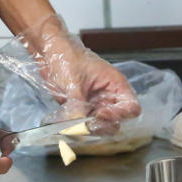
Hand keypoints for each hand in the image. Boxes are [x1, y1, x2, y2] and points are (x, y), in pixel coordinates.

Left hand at [23, 15, 140, 133]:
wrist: (50, 52)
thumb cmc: (66, 56)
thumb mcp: (73, 82)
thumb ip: (77, 106)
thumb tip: (78, 127)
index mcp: (115, 84)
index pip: (131, 107)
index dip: (119, 115)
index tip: (100, 114)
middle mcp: (108, 96)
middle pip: (117, 121)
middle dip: (103, 126)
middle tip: (87, 125)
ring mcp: (95, 103)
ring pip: (101, 125)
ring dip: (90, 129)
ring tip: (76, 126)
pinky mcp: (82, 108)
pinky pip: (85, 124)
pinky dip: (78, 127)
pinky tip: (68, 124)